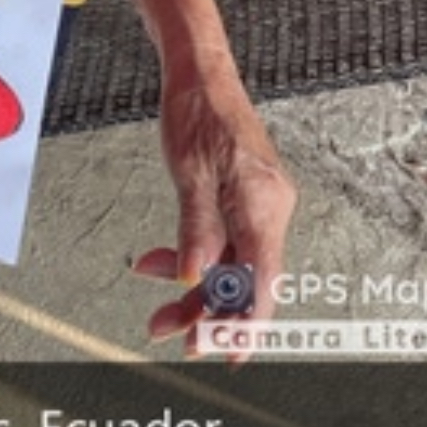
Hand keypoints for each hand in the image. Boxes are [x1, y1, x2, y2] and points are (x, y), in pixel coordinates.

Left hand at [133, 58, 295, 361]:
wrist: (201, 74)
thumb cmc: (196, 113)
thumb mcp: (189, 173)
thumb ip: (195, 228)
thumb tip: (193, 275)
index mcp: (263, 205)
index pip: (262, 279)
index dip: (246, 322)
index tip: (228, 352)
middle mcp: (270, 208)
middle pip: (245, 277)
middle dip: (206, 308)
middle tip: (169, 331)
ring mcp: (259, 204)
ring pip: (232, 263)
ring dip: (194, 285)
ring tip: (156, 308)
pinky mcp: (244, 198)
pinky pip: (225, 241)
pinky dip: (195, 255)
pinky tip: (159, 262)